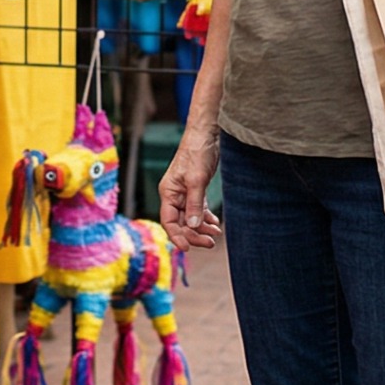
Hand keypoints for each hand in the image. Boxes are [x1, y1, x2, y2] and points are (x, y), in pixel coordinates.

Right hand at [158, 131, 222, 249]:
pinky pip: (198, 210)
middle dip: (194, 234)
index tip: (187, 249)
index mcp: (168, 192)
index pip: (168, 221)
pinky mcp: (195, 190)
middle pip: (180, 223)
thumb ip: (194, 204)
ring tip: (216, 234)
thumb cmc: (197, 153)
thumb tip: (194, 226)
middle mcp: (174, 195)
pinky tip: (215, 223)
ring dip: (202, 228)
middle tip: (210, 243)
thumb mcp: (196, 180)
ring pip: (190, 218)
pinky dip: (206, 218)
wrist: (206, 135)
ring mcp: (184, 193)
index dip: (177, 236)